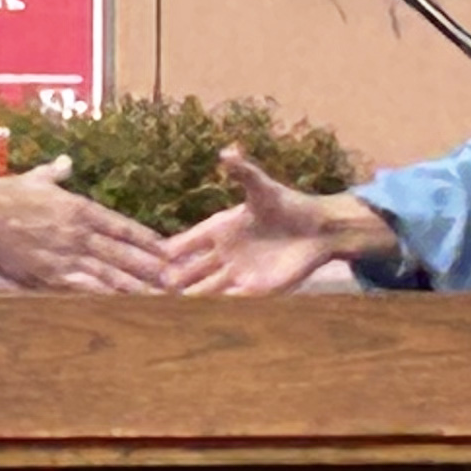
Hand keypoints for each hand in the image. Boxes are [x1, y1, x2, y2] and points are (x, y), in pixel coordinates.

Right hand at [0, 156, 167, 293]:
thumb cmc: (4, 194)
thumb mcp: (36, 178)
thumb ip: (57, 173)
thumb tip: (66, 162)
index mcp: (79, 208)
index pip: (122, 226)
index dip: (146, 239)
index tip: (167, 249)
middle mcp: (78, 233)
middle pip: (123, 254)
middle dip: (150, 268)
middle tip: (175, 280)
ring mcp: (65, 256)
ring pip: (108, 275)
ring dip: (134, 288)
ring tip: (157, 299)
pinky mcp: (47, 276)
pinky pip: (82, 290)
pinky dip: (102, 299)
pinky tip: (120, 308)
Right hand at [163, 146, 397, 296]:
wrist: (318, 229)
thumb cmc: (289, 205)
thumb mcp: (263, 188)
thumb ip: (243, 172)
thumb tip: (226, 151)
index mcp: (221, 229)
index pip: (189, 241)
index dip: (172, 248)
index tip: (153, 255)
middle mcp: (225, 253)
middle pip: (192, 270)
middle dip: (174, 279)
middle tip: (152, 289)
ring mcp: (238, 273)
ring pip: (207, 289)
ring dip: (191, 298)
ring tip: (170, 309)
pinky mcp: (256, 289)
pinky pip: (232, 300)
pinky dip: (217, 308)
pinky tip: (201, 319)